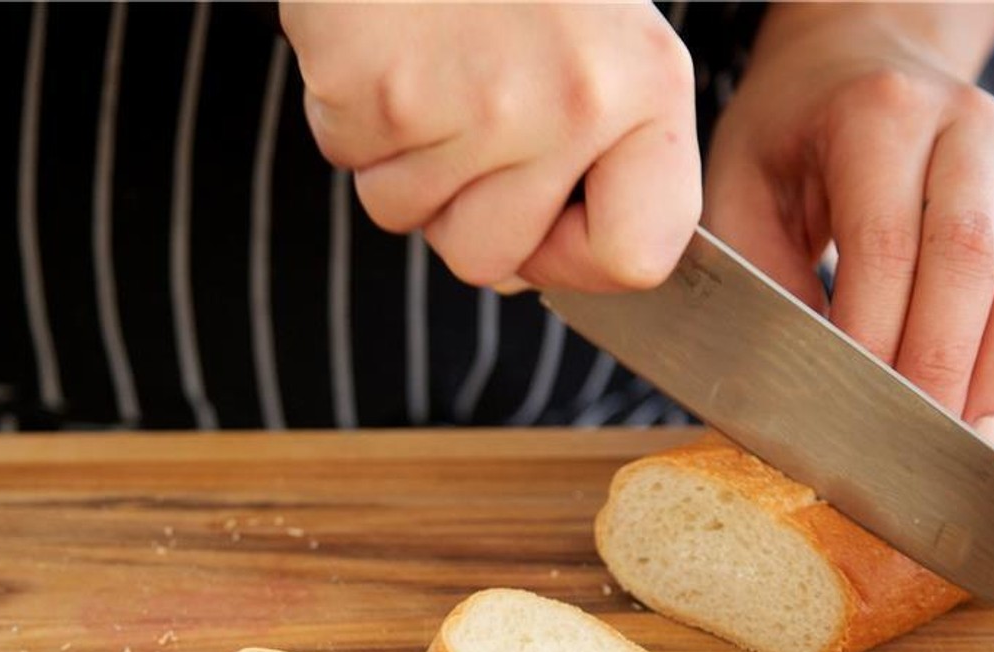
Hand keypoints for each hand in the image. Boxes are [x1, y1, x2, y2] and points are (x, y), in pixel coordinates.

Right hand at [280, 2, 700, 291]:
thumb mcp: (592, 40)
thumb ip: (593, 155)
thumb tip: (530, 270)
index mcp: (643, 87)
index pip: (639, 256)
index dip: (577, 257)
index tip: (548, 223)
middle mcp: (571, 103)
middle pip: (493, 261)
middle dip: (460, 213)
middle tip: (462, 120)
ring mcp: (472, 105)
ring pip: (409, 217)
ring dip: (401, 161)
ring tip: (424, 69)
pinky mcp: (378, 95)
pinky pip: (351, 163)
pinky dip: (351, 119)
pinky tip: (384, 52)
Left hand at [704, 3, 993, 452]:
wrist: (849, 59)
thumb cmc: (782, 134)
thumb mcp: (741, 187)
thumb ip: (764, 275)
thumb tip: (801, 378)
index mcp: (877, 117)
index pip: (887, 241)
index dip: (879, 333)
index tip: (859, 410)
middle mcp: (960, 128)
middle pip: (970, 260)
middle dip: (949, 362)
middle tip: (928, 446)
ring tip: (983, 448)